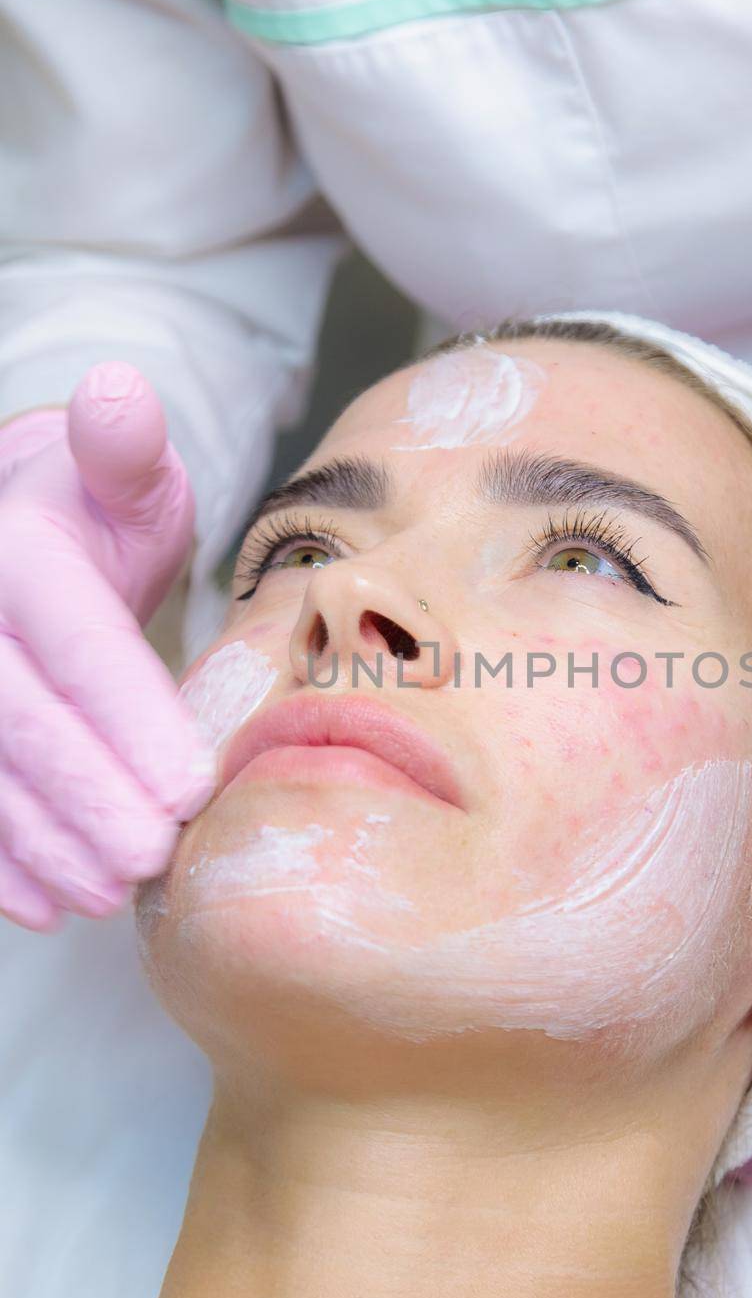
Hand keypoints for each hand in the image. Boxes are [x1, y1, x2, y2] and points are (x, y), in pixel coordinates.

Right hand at [0, 362, 217, 930]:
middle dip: (86, 795)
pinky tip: (42, 905)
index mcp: (11, 548)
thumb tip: (119, 392)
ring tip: (109, 892)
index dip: (127, 716)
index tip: (187, 786)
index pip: (72, 640)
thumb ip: (123, 450)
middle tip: (152, 856)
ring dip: (42, 840)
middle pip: (17, 715)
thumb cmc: (89, 512)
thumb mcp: (120, 474)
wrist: (20, 532)